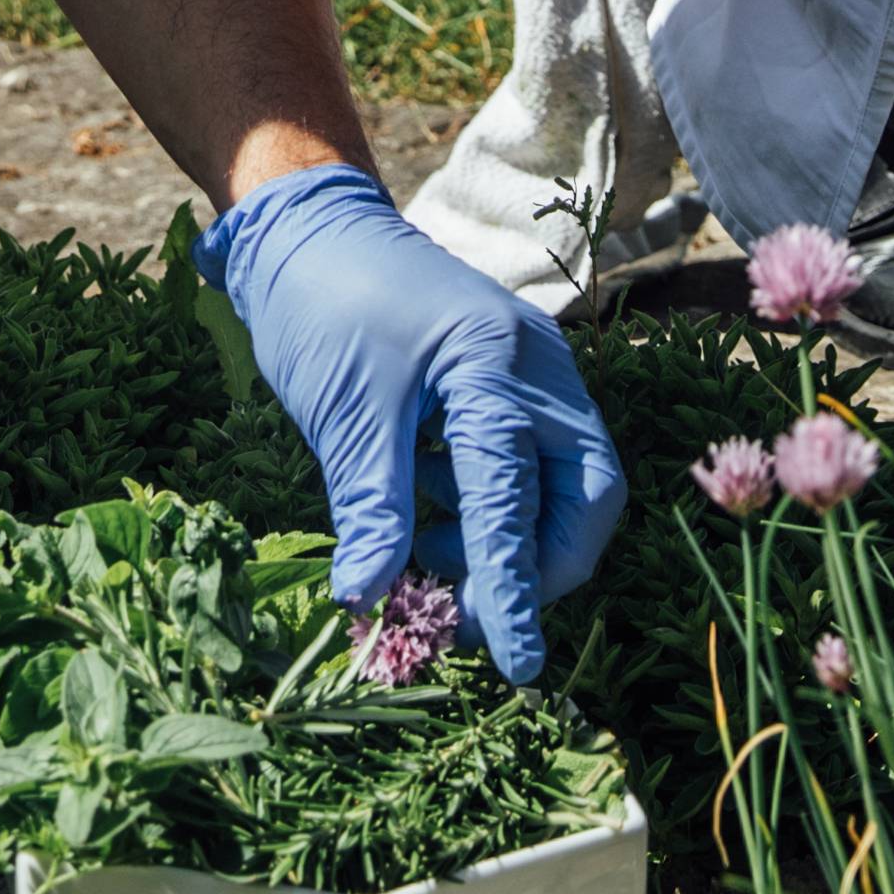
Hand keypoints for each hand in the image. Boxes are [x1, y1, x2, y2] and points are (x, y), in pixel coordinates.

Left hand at [197, 162, 625, 683]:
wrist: (309, 229)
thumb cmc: (324, 305)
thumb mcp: (343, 410)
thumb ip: (371, 508)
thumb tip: (371, 601)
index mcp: (494, 363)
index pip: (515, 496)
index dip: (512, 586)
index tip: (515, 664)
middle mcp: (536, 368)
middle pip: (584, 494)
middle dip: (539, 568)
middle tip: (466, 614)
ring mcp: (532, 374)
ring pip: (564, 487)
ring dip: (507, 542)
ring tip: (422, 558)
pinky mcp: (512, 385)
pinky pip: (529, 464)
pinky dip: (490, 509)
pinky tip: (426, 514)